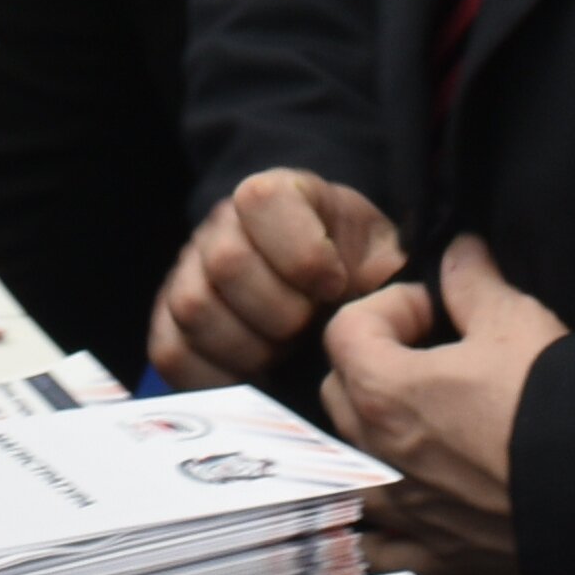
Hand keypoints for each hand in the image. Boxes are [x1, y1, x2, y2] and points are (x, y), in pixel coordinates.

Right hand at [152, 170, 408, 390]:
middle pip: (226, 261)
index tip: (336, 286)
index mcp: (274, 195)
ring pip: (194, 307)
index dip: (301, 252)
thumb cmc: (355, 272)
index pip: (259, 201)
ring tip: (283, 355)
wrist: (323, 291)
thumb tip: (404, 303)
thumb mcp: (382, 255)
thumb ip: (388, 269)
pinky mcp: (169, 324)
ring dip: (249, 345)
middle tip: (309, 329)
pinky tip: (253, 380)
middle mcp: (219, 227)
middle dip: (279, 309)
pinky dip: (215, 375)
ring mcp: (187, 274)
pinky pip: (171, 352)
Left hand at [318, 238, 567, 571]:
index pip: (346, 330)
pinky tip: (404, 508)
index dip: (391, 306)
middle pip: (339, 392)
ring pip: (349, 467)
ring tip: (420, 422)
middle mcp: (377, 457)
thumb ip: (473, 280)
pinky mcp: (436, 553)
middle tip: (431, 354)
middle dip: (373, 362)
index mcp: (384, 393)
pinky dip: (380, 526)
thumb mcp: (514, 320)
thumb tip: (460, 251)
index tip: (438, 309)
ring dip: (369, 438)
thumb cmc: (555, 402)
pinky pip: (380, 544)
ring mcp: (404, 511)